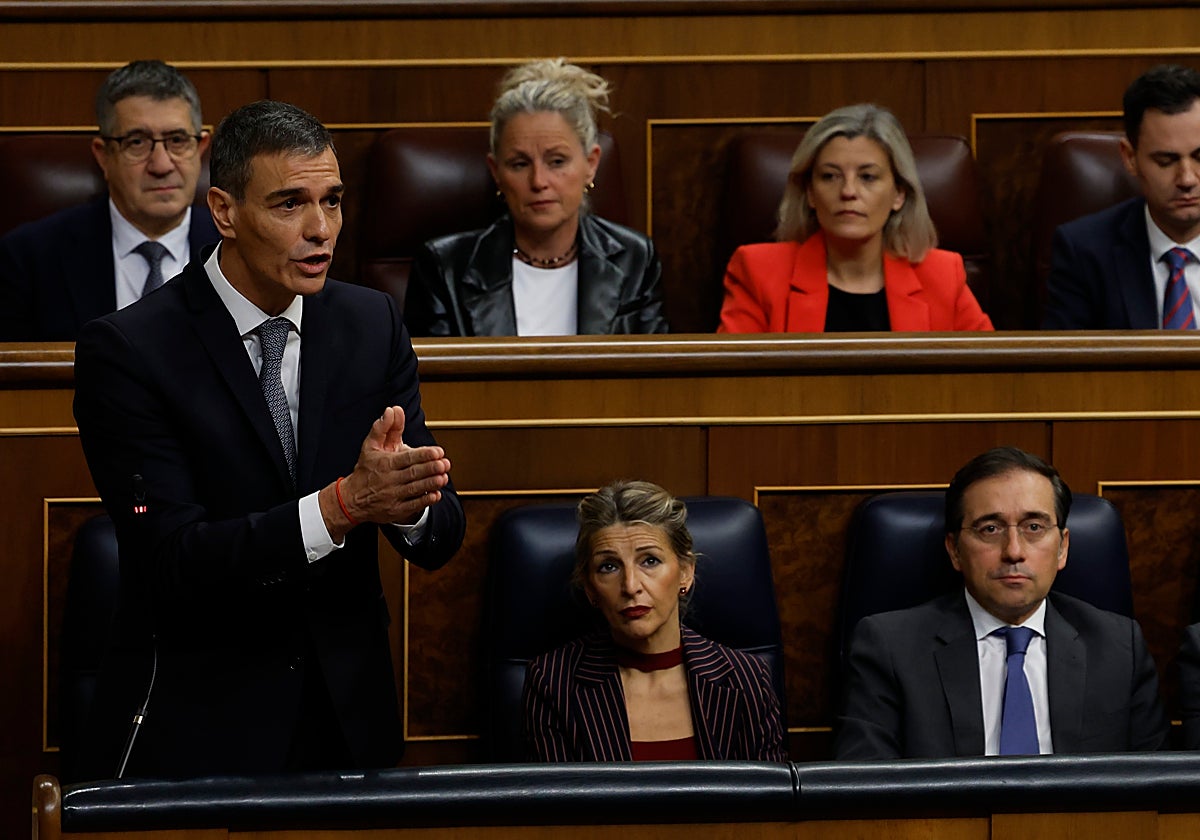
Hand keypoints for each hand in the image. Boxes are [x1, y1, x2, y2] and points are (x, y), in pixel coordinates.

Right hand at [320, 406, 450, 539]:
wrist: (351, 500)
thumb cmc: (365, 470)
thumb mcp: (370, 446)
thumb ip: (385, 427)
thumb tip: (393, 410)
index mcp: (385, 463)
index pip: (406, 458)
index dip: (423, 455)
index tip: (438, 452)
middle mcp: (389, 480)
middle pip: (413, 473)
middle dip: (431, 468)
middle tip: (445, 463)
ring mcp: (392, 496)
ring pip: (415, 489)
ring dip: (431, 483)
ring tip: (444, 477)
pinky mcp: (396, 510)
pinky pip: (413, 505)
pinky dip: (425, 500)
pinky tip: (436, 494)